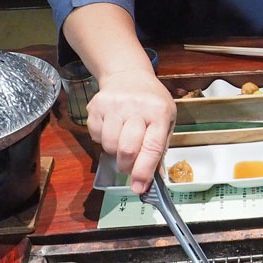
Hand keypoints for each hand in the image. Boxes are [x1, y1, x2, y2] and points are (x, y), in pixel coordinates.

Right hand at [85, 69, 176, 194]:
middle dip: (127, 166)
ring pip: (108, 145)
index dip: (144, 171)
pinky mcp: (96, 106)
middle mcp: (136, 107)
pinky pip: (95, 135)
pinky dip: (102, 140)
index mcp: (159, 112)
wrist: (128, 75)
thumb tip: (152, 179)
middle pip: (126, 149)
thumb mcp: (167, 119)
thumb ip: (160, 148)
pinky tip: (112, 129)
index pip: (151, 147)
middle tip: (129, 167)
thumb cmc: (152, 102)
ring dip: (114, 153)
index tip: (138, 188)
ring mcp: (114, 105)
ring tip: (122, 143)